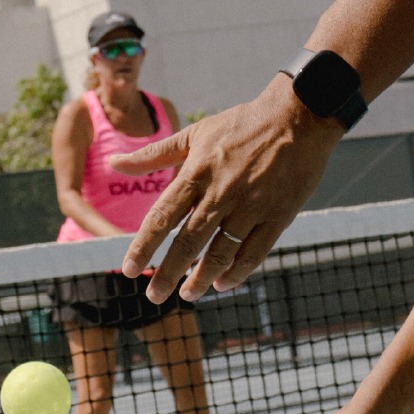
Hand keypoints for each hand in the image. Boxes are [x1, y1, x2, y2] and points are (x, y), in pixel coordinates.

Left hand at [112, 75, 341, 301]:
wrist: (298, 117)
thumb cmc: (243, 124)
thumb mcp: (195, 133)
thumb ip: (154, 154)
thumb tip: (114, 165)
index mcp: (197, 172)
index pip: (162, 217)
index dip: (143, 246)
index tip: (129, 269)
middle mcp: (221, 193)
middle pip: (188, 242)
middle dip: (168, 274)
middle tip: (154, 296)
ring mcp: (251, 206)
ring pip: (221, 253)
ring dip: (201, 279)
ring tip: (187, 295)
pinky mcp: (278, 216)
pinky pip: (254, 253)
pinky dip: (237, 273)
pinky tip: (222, 284)